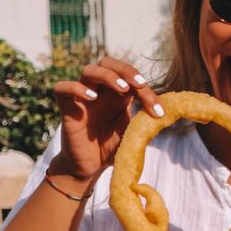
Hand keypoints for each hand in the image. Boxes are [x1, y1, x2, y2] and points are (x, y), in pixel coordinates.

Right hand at [48, 56, 163, 181]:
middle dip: (126, 70)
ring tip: (122, 89)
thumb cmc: (110, 148)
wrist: (90, 167)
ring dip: (108, 75)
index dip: (145, 89)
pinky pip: (62, 88)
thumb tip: (168, 110)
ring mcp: (81, 97)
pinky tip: (92, 97)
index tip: (158, 111)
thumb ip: (145, 120)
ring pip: (88, 70)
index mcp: (116, 94)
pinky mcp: (66, 108)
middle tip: (139, 85)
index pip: (130, 78)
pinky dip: (76, 88)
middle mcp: (99, 91)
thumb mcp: (132, 132)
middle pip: (108, 63)